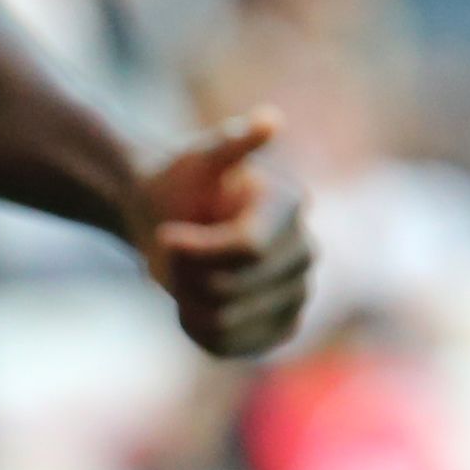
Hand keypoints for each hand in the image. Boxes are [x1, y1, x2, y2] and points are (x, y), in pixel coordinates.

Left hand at [131, 110, 311, 359]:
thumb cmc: (182, 181)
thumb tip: (270, 121)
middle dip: (186, 276)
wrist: (171, 215)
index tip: (165, 236)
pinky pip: (235, 348)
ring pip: (226, 321)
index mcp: (290, 205)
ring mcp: (296, 290)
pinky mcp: (280, 324)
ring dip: (187, 303)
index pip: (247, 249)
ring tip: (182, 279)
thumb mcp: (198, 157)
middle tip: (172, 255)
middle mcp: (303, 249)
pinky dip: (200, 334)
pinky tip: (191, 308)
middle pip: (230, 289)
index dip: (195, 251)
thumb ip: (232, 143)